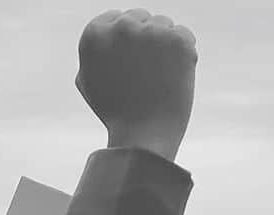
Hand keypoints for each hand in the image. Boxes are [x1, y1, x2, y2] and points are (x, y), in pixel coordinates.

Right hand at [76, 9, 196, 161]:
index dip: (122, 43)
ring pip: (163, 25)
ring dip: (163, 47)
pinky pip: (183, 36)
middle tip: (141, 75)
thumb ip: (94, 52)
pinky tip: (170, 78)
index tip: (124, 65)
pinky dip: (181, 55)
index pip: (113, 19)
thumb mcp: (89, 81)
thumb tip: (103, 32)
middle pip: (140, 18)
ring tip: (154, 79)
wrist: (143, 136)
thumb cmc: (115, 112)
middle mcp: (121, 27)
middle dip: (143, 40)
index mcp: (94, 35)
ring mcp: (151, 31)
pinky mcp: (178, 39)